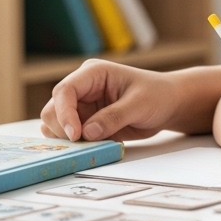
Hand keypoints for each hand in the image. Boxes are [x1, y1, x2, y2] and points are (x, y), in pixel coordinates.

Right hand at [40, 59, 179, 141]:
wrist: (167, 104)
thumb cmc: (157, 95)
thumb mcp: (140, 104)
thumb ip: (114, 117)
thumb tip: (88, 133)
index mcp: (93, 74)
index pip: (65, 91)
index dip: (64, 113)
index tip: (75, 134)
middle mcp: (82, 89)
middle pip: (53, 109)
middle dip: (63, 128)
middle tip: (84, 143)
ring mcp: (81, 106)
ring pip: (55, 124)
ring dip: (66, 138)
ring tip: (91, 144)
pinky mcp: (85, 122)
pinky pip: (68, 136)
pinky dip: (74, 145)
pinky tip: (92, 147)